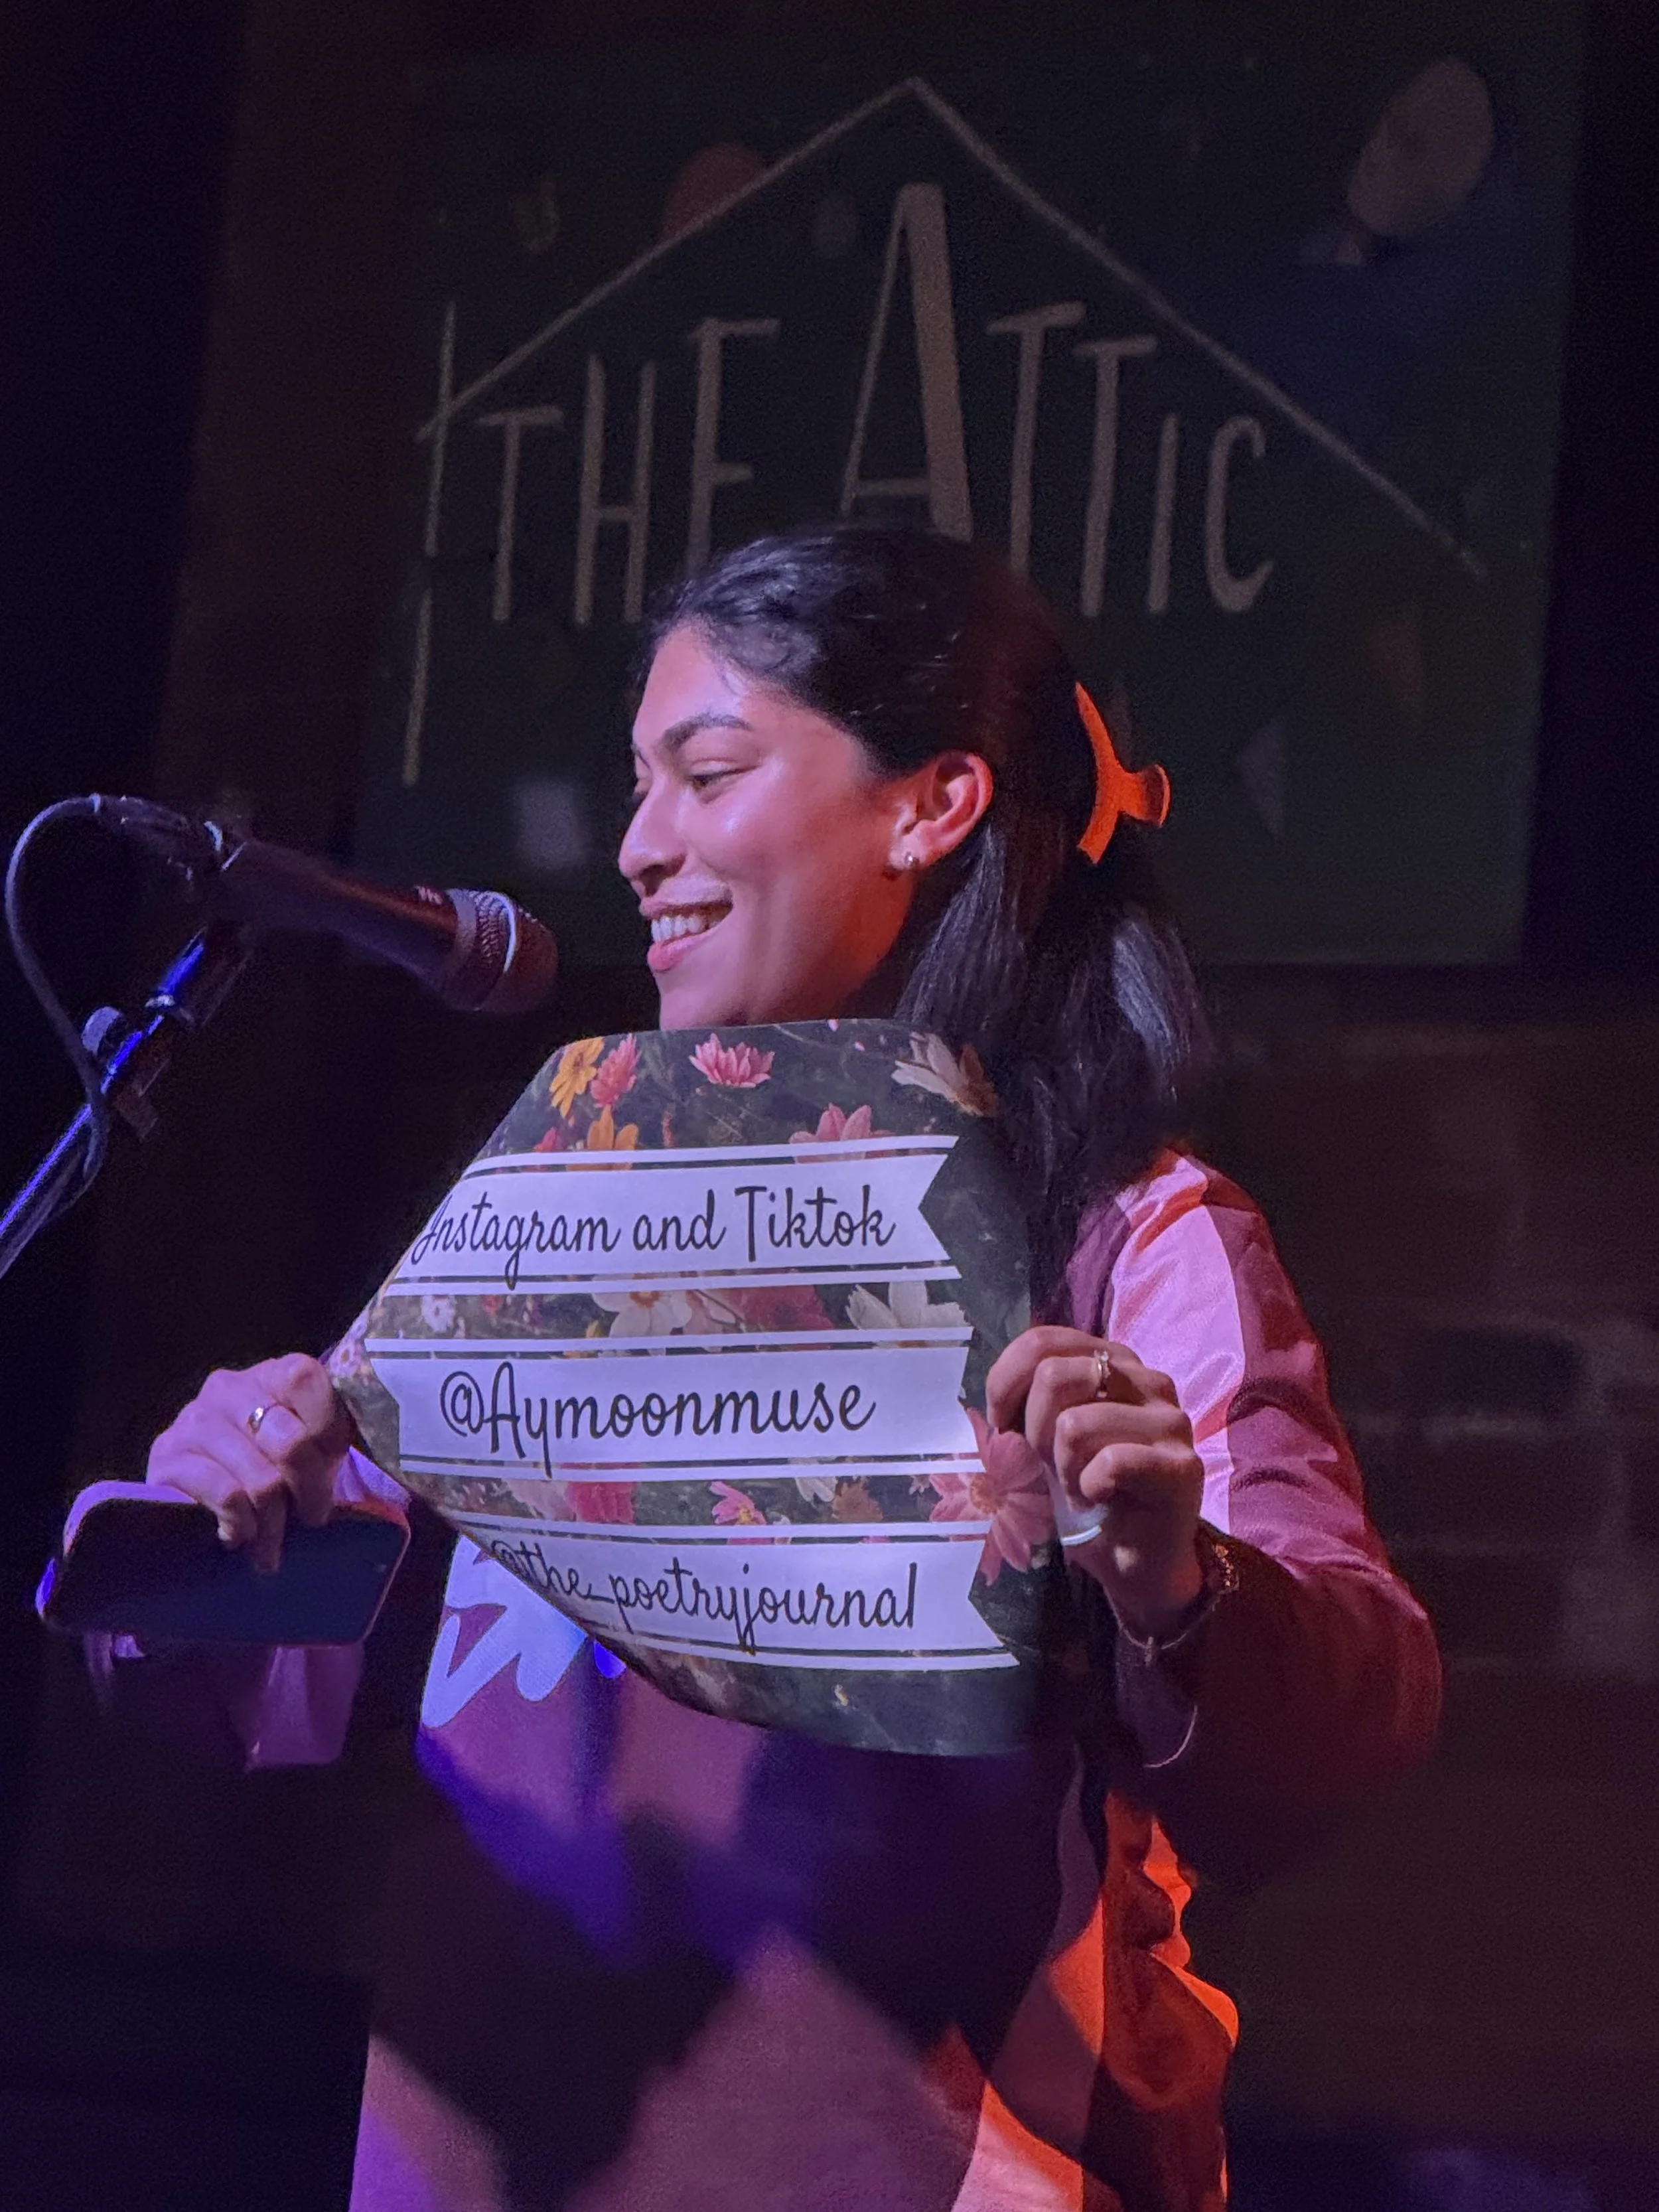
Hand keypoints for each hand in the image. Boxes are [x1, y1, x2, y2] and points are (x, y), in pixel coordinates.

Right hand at [146, 1354, 354, 1571]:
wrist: (202, 1492)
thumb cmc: (276, 1467)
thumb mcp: (314, 1446)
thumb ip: (336, 1438)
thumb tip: (384, 1451)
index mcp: (273, 1373)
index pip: (308, 1381)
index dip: (328, 1431)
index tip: (335, 1465)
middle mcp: (228, 1387)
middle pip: (288, 1440)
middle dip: (309, 1490)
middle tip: (313, 1518)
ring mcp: (193, 1419)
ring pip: (257, 1477)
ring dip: (274, 1522)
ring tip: (275, 1545)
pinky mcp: (166, 1457)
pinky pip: (222, 1495)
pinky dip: (240, 1524)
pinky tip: (240, 1535)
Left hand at [985, 1326, 1204, 1637]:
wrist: (1137, 1560)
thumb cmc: (1088, 1492)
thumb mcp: (1047, 1439)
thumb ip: (1030, 1402)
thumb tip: (997, 1398)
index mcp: (1112, 1361)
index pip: (1043, 1342)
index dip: (1006, 1383)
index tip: (1003, 1428)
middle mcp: (1147, 1379)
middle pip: (1053, 1375)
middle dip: (1033, 1431)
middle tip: (1052, 1466)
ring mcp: (1170, 1420)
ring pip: (1075, 1424)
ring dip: (1063, 1469)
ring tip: (1082, 1488)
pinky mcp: (1182, 1465)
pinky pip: (1111, 1462)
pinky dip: (1089, 1489)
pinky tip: (1103, 1501)